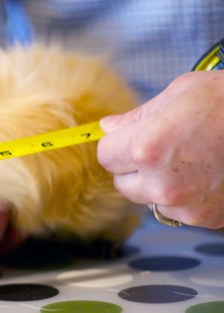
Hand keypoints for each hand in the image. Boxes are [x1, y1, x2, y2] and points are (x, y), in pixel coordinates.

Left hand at [97, 70, 223, 228]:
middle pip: (122, 183)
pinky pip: (178, 210)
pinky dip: (184, 196)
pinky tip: (206, 173)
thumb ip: (137, 116)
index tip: (129, 137)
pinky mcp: (206, 218)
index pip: (105, 155)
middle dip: (132, 166)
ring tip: (189, 159)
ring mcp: (185, 205)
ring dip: (158, 184)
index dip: (116, 144)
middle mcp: (161, 183)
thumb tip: (108, 127)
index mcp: (146, 148)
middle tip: (158, 147)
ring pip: (150, 199)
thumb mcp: (179, 94)